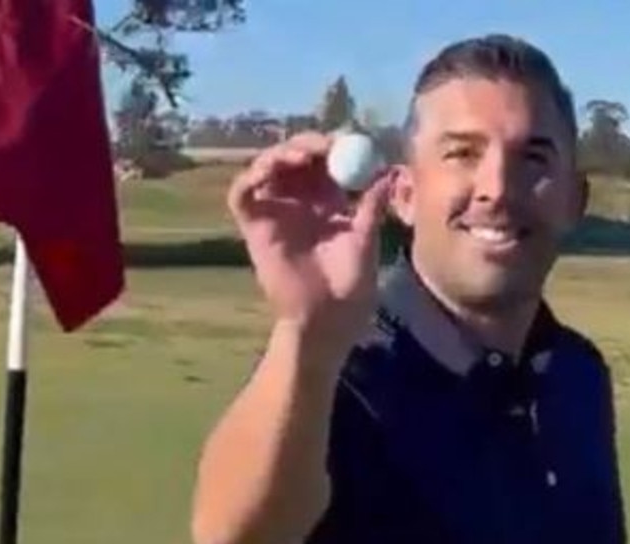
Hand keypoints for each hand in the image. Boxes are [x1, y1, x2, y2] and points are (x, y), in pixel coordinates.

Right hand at [227, 131, 392, 353]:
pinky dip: (250, 176)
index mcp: (327, 203)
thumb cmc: (351, 287)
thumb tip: (387, 171)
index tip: (347, 139)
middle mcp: (299, 203)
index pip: (324, 162)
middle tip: (323, 145)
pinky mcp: (253, 226)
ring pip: (267, 168)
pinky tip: (268, 171)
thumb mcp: (366, 239)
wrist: (327, 319)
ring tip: (301, 156)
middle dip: (307, 145)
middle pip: (294, 158)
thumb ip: (372, 205)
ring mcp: (275, 212)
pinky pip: (242, 194)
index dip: (332, 147)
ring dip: (280, 154)